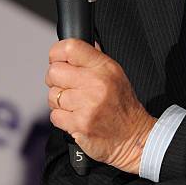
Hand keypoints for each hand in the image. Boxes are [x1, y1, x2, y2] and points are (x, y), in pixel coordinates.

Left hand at [45, 38, 155, 173]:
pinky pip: (54, 115)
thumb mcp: (116, 74)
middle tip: (67, 85)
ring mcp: (86, 104)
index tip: (57, 60)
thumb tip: (74, 49)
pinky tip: (76, 116)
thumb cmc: (123, 105)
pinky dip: (62, 117)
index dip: (57, 53)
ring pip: (52, 95)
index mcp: (104, 67)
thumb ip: (95, 60)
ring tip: (76, 104)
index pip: (70, 48)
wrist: (132, 136)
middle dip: (56, 79)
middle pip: (54, 72)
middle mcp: (95, 83)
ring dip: (59, 101)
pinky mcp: (79, 124)